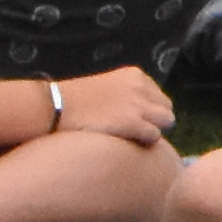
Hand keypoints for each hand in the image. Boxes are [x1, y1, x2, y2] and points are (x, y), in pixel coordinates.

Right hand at [57, 66, 176, 145]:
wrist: (55, 107)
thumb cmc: (74, 103)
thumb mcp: (105, 88)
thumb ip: (124, 95)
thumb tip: (133, 113)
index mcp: (135, 75)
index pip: (159, 97)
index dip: (150, 113)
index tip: (136, 124)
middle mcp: (141, 86)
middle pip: (166, 109)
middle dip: (156, 122)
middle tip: (136, 135)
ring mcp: (138, 103)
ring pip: (166, 121)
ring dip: (153, 132)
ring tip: (133, 142)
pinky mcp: (133, 122)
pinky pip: (155, 136)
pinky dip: (145, 143)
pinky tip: (128, 146)